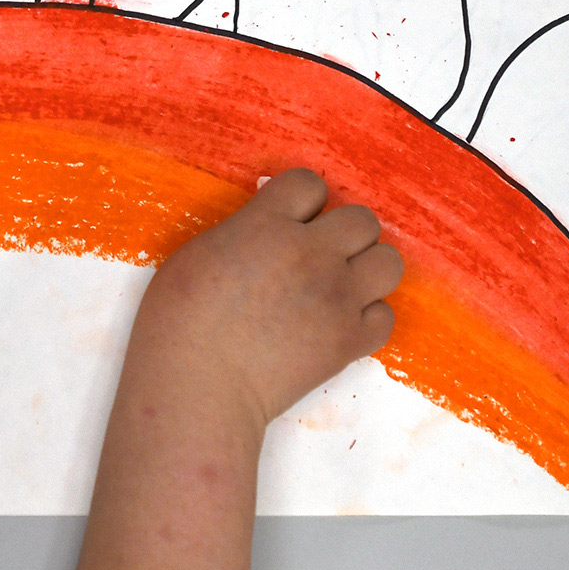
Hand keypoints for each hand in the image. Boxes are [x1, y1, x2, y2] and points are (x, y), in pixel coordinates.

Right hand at [135, 168, 401, 436]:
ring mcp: (337, 298)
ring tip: (338, 286)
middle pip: (362, 220)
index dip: (302, 201)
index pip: (310, 183)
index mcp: (267, 225)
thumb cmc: (179, 322)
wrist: (200, 386)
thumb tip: (267, 232)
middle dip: (343, 234)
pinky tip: (337, 324)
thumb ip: (245, 233)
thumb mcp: (200, 253)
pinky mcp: (349, 340)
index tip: (289, 220)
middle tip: (317, 255)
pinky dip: (366, 318)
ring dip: (366, 270)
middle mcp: (311, 254)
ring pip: (389, 262)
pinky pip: (386, 316)